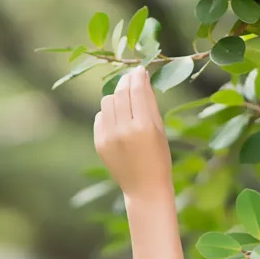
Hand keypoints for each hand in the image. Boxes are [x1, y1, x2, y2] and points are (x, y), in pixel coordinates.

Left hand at [94, 67, 173, 200]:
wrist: (144, 188)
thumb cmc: (158, 158)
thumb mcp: (160, 130)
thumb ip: (150, 103)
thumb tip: (142, 78)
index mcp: (144, 126)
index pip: (138, 91)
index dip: (138, 77)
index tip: (139, 70)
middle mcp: (124, 130)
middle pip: (121, 93)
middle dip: (126, 82)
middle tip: (130, 78)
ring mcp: (109, 137)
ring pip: (107, 101)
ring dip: (116, 97)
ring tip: (125, 101)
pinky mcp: (99, 143)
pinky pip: (100, 116)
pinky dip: (108, 113)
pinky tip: (117, 118)